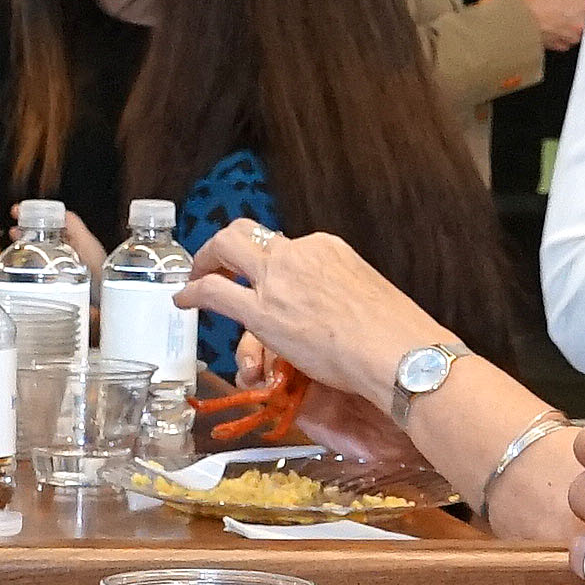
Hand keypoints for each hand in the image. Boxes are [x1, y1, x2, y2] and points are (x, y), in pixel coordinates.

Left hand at [176, 221, 432, 405]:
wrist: (399, 352)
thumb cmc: (395, 334)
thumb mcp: (367, 295)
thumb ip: (340, 293)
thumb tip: (336, 310)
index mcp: (327, 247)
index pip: (285, 246)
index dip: (268, 261)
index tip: (264, 276)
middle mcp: (298, 253)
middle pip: (245, 233)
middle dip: (223, 246)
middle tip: (214, 262)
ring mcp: (276, 279)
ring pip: (224, 249)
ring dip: (205, 262)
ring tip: (195, 279)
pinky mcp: (261, 312)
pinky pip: (214, 293)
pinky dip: (193, 293)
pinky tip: (184, 301)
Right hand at [515, 0, 584, 51]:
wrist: (517, 21)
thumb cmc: (535, 1)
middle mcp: (582, 24)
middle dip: (580, 8)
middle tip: (565, 2)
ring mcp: (573, 38)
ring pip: (579, 27)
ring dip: (572, 21)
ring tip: (555, 13)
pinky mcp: (562, 46)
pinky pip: (568, 37)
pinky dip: (563, 31)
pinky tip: (552, 23)